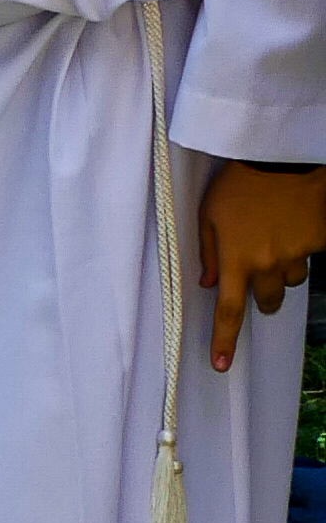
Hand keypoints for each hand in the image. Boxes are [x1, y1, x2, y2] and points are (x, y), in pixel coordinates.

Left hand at [198, 157, 325, 369]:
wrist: (280, 157)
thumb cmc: (239, 182)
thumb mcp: (209, 214)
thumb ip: (208, 251)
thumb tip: (208, 282)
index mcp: (236, 260)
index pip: (229, 311)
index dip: (224, 341)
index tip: (221, 365)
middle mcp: (267, 264)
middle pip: (268, 302)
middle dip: (262, 296)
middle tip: (257, 273)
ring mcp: (296, 254)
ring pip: (291, 280)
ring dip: (282, 269)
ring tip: (274, 237)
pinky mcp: (318, 242)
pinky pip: (310, 258)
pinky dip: (302, 248)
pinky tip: (293, 226)